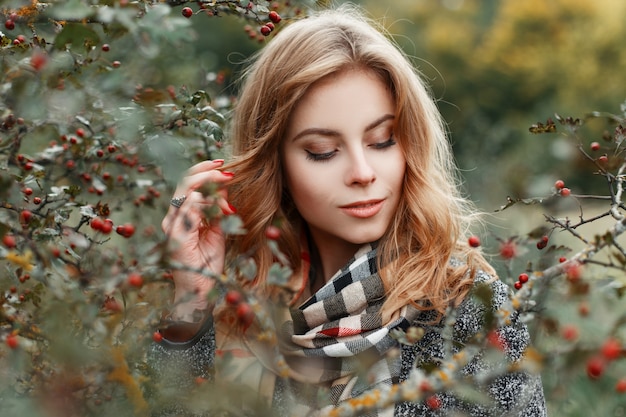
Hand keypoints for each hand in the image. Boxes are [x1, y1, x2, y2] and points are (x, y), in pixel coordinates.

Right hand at [161, 159, 234, 319]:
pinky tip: (223, 208)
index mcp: (181, 215)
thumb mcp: (217, 231)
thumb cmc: (207, 264)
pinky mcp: (177, 236)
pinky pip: (190, 208)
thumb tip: (224, 188)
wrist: (200, 293)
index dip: (204, 169)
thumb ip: (217, 210)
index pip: (187, 183)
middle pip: (185, 181)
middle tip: (226, 170)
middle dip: (207, 170)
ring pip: (187, 190)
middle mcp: (173, 218)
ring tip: (227, 189)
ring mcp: (173, 226)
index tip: (223, 165)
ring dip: (211, 185)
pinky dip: (209, 202)